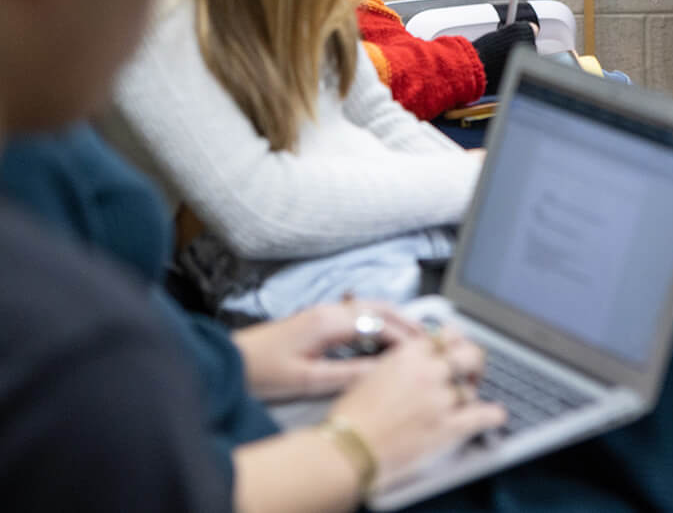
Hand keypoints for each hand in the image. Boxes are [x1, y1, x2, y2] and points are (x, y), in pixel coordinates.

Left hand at [234, 301, 422, 402]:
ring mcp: (324, 311)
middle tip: (428, 338)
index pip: (378, 323)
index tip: (423, 351)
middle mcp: (330, 309)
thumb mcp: (307, 379)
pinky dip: (378, 320)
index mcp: (329, 321)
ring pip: (369, 307)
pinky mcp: (318, 318)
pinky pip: (358, 313)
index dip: (403, 337)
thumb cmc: (264, 372)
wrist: (230, 362)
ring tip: (414, 335)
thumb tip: (383, 371)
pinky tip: (384, 334)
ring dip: (394, 318)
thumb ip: (347, 373)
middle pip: (378, 307)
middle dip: (406, 320)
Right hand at [331, 326, 505, 485]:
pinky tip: (496, 415)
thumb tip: (415, 363)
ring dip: (471, 394)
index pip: (446, 337)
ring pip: (470, 388)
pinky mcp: (446, 427)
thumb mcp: (372, 374)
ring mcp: (440, 399)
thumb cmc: (350, 418)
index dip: (454, 342)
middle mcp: (429, 371)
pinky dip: (491, 416)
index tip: (457, 347)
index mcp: (410, 355)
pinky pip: (480, 416)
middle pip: (468, 354)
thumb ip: (400, 364)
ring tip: (470, 398)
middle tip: (471, 370)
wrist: (347, 449)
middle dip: (472, 362)